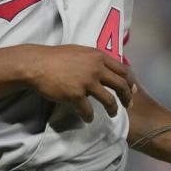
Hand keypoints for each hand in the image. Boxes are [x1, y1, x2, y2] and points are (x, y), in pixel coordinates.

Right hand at [16, 45, 133, 121]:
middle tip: (127, 105)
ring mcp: (87, 82)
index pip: (123, 70)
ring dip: (113, 109)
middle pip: (121, 85)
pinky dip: (89, 116)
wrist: (36, 65)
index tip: (133, 90)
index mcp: (98, 56)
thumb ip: (94, 59)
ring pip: (109, 100)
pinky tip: (88, 119)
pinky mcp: (76, 95)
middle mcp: (96, 68)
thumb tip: (105, 68)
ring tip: (113, 114)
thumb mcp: (80, 52)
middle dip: (127, 97)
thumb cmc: (56, 57)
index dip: (131, 82)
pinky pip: (88, 110)